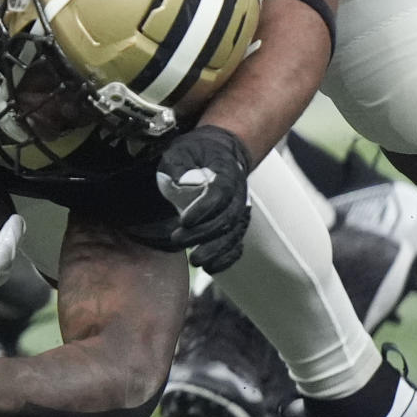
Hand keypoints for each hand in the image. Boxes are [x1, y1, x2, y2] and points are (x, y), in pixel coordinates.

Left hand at [156, 126, 251, 272]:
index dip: (204, 209)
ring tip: (195, 260)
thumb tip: (177, 184)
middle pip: (226, 219)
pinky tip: (212, 268)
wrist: (221, 151)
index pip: (220, 194)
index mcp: (226, 172)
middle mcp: (238, 193)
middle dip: (202, 234)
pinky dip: (227, 259)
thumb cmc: (199, 151)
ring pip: (233, 235)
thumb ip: (177, 165)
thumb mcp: (182, 148)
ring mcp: (239, 210)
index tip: (184, 220)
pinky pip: (237, 245)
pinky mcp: (236, 223)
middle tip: (178, 240)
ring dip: (215, 251)